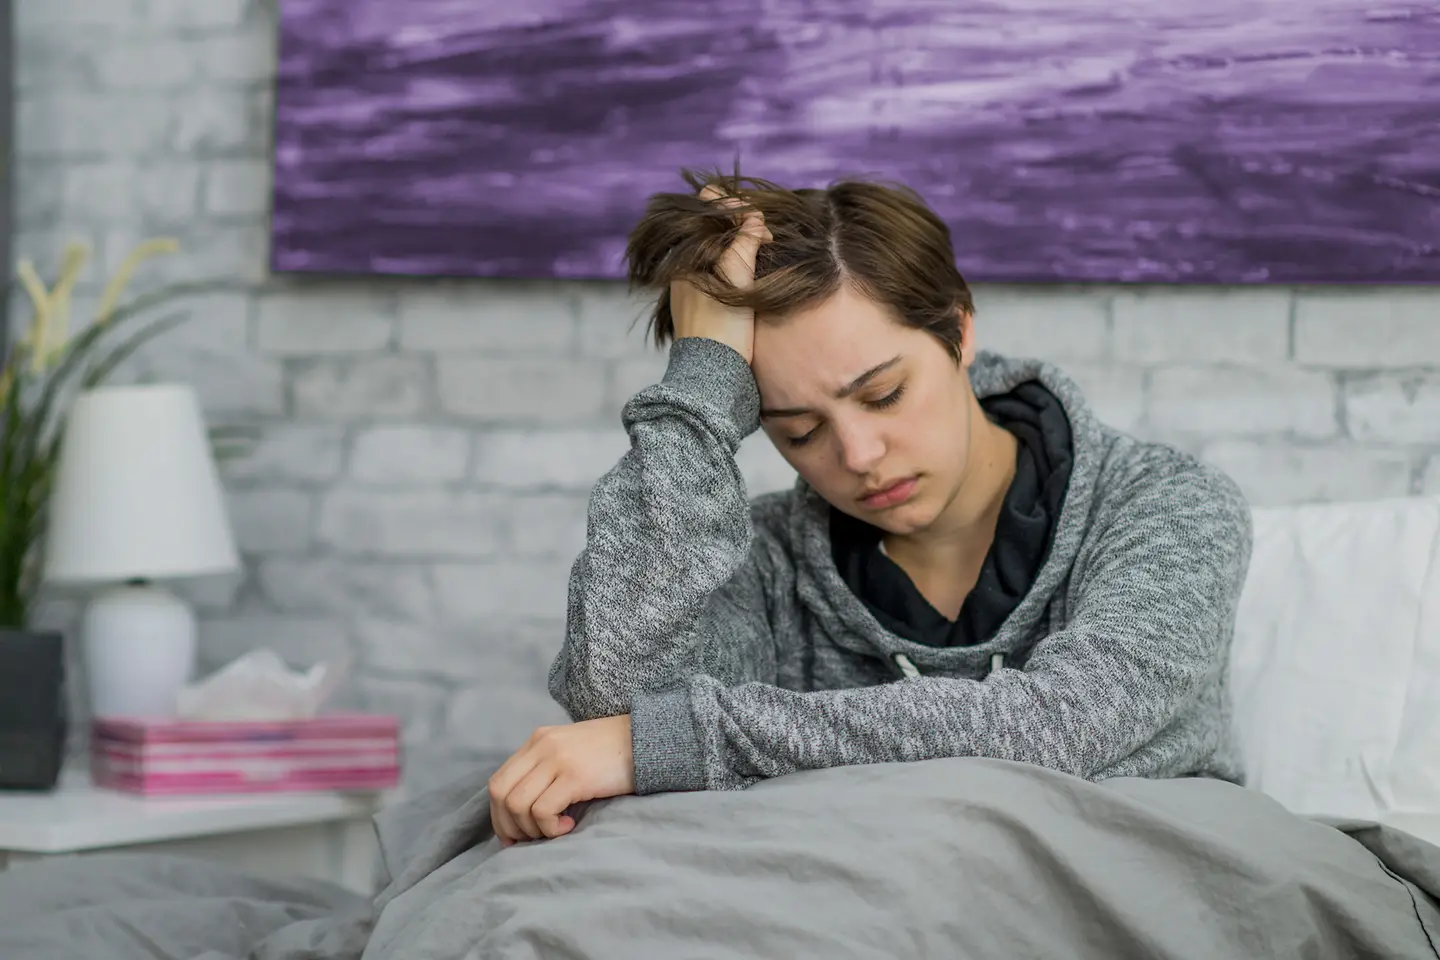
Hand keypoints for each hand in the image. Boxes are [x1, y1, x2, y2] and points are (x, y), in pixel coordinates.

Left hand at [488, 715, 634, 845]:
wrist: (647, 739)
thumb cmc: (612, 752)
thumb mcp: (570, 751)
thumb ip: (545, 768)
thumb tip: (523, 809)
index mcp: (538, 740)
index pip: (498, 781)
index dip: (499, 815)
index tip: (513, 835)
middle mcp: (541, 746)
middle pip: (501, 793)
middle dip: (509, 826)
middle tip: (529, 841)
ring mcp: (557, 760)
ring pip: (518, 804)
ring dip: (532, 829)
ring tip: (555, 830)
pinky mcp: (574, 776)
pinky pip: (543, 811)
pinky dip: (551, 827)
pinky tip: (570, 825)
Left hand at [669, 184, 771, 364]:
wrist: (713, 370)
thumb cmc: (721, 320)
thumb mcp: (735, 272)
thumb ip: (744, 239)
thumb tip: (754, 217)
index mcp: (686, 254)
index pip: (707, 211)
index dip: (734, 206)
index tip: (757, 217)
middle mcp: (686, 266)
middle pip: (717, 230)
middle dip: (743, 226)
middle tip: (768, 237)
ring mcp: (693, 285)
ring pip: (721, 251)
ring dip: (744, 245)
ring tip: (765, 249)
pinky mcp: (703, 303)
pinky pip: (721, 271)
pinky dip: (738, 265)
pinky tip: (754, 272)